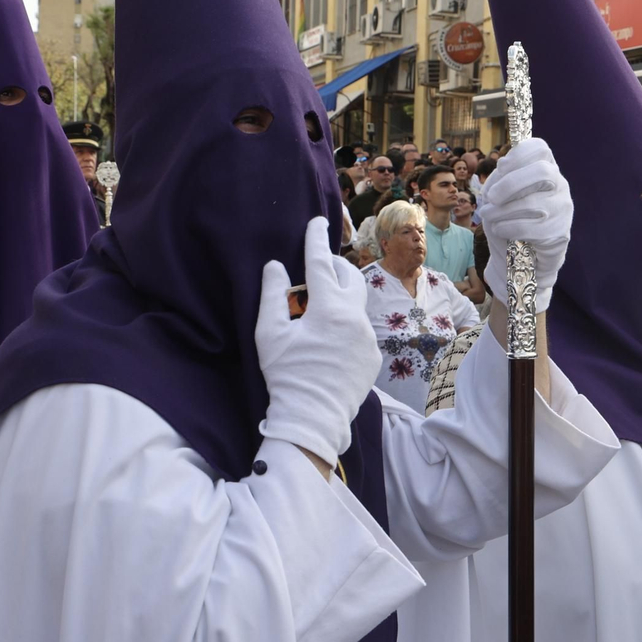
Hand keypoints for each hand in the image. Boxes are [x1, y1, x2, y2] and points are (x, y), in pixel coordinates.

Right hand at [255, 216, 379, 467]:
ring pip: (356, 305)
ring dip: (340, 297)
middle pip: (350, 278)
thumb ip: (272, 295)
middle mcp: (356, 319)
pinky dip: (345, 324)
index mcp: (330, 309)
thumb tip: (275, 266)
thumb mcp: (269, 334)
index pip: (321, 263)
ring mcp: (368, 339)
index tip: (317, 221)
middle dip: (334, 266)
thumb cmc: (286, 376)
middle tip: (318, 264)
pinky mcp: (373, 357)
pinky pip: (360, 330)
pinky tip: (329, 338)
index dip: (316, 240)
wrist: (313, 420)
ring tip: (319, 304)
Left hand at [479, 138, 572, 312]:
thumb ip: (500, 180)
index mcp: (545, 169)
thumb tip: (503, 168)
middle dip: (511, 183)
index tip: (501, 167)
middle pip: (542, 172)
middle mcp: (559, 185)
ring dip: (502, 211)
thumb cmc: (509, 220)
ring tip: (488, 216)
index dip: (519, 155)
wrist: (523, 258)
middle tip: (491, 197)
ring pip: (533, 203)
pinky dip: (509, 227)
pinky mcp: (561, 232)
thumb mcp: (499, 196)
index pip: (540, 150)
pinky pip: (532, 227)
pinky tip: (499, 229)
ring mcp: (563, 208)